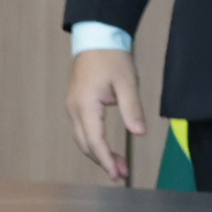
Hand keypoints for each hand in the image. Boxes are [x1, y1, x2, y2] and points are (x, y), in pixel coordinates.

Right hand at [67, 48, 146, 184]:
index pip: (95, 140)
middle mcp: (74, 109)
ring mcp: (72, 106)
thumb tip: (139, 133)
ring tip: (118, 165)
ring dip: (98, 153)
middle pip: (85, 144)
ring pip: (82, 139)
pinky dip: (94, 142)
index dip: (106, 159)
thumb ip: (132, 109)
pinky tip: (107, 147)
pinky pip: (82, 129)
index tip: (118, 174)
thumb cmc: (111, 57)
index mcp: (85, 105)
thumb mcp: (126, 82)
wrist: (96, 36)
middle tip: (122, 173)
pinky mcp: (76, 103)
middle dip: (103, 161)